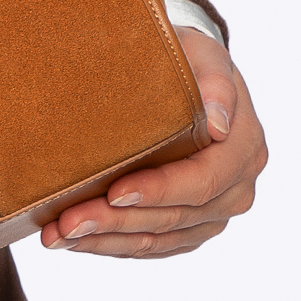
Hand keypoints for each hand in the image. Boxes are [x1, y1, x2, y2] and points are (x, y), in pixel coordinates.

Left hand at [40, 26, 266, 258]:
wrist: (187, 79)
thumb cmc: (189, 61)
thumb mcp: (203, 56)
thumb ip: (215, 82)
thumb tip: (218, 124)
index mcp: (244, 148)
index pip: (202, 181)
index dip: (159, 191)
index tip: (114, 192)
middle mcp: (236, 189)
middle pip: (174, 218)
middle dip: (117, 222)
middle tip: (67, 223)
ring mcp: (213, 214)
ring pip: (157, 238)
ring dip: (104, 240)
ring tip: (56, 236)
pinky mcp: (189, 228)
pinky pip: (150, 245)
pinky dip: (110, 244)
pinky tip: (71, 240)